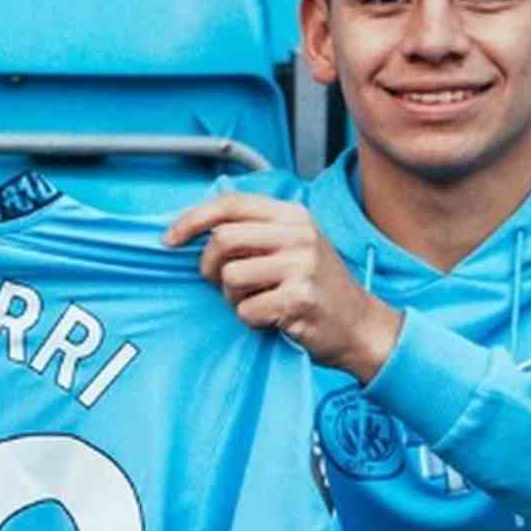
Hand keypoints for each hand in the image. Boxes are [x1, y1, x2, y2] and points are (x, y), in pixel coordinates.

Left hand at [164, 193, 402, 382]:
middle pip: (223, 240)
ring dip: (232, 298)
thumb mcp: (293, 246)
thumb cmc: (317, 288)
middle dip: (209, 266)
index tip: (169, 239)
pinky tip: (272, 319)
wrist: (360, 326)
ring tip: (257, 302)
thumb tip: (195, 231)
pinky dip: (250, 320)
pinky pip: (246, 310)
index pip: (230, 204)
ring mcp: (302, 266)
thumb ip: (254, 234)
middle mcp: (299, 234)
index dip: (192, 219)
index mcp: (293, 216)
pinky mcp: (300, 299)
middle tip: (218, 283)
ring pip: (230, 277)